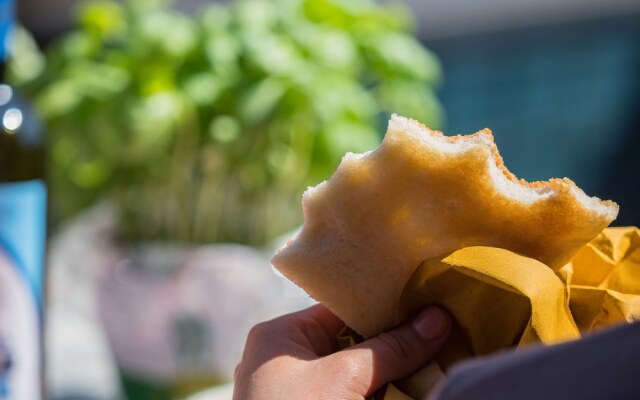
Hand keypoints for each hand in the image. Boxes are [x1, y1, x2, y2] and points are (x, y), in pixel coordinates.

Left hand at [233, 304, 450, 399]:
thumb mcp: (344, 377)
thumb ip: (391, 349)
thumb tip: (436, 319)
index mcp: (282, 337)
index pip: (342, 310)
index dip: (384, 307)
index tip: (426, 304)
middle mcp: (290, 362)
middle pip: (355, 344)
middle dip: (396, 345)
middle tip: (441, 334)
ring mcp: (305, 394)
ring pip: (361, 376)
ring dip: (396, 375)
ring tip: (440, 359)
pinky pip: (358, 397)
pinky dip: (385, 396)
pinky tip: (417, 390)